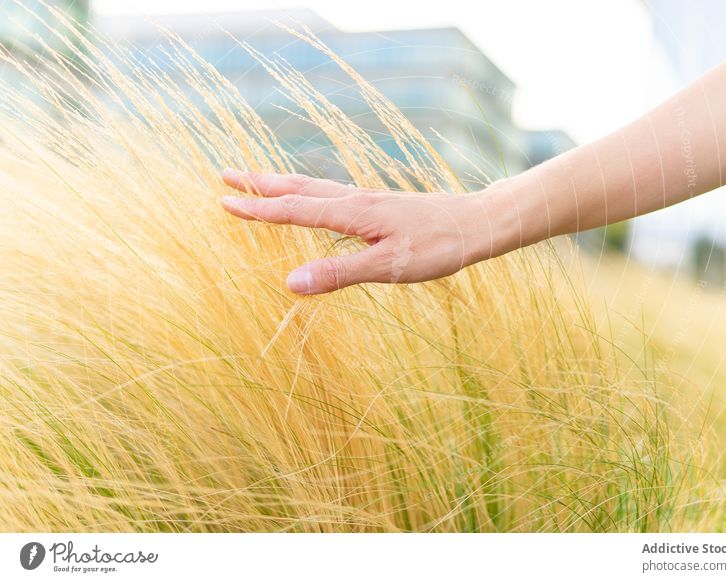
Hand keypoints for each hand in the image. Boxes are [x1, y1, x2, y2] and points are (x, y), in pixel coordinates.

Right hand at [220, 169, 502, 294]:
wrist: (474, 223)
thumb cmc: (436, 247)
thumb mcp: (388, 267)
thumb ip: (340, 274)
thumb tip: (291, 283)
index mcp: (352, 213)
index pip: (294, 210)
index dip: (258, 208)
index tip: (224, 202)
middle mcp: (355, 200)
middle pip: (297, 188)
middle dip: (260, 183)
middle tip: (225, 173)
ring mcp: (366, 200)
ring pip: (313, 187)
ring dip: (281, 183)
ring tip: (256, 180)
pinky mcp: (378, 205)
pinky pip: (330, 193)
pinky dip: (306, 191)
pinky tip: (311, 199)